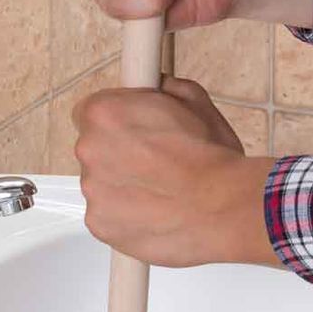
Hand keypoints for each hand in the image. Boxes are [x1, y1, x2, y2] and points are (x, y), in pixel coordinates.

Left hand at [71, 75, 283, 269]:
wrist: (223, 207)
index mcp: (104, 113)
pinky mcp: (99, 224)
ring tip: (161, 189)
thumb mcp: (195, 102)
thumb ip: (165, 89)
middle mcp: (89, 150)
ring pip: (101, 184)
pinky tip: (155, 211)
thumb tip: (159, 87)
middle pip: (94, 149)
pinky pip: (107, 215)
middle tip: (155, 161)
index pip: (90, 111)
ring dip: (122, 185)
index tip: (133, 128)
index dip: (116, 120)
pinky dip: (125, 215)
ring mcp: (92, 190)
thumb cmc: (211, 157)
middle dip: (118, 153)